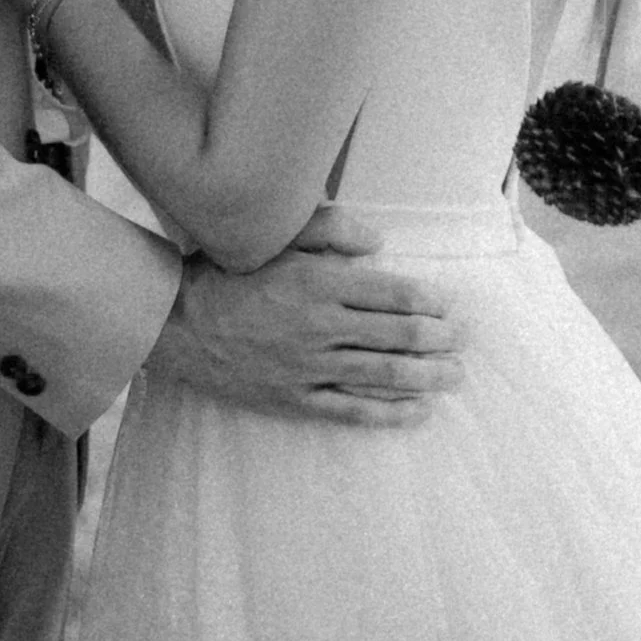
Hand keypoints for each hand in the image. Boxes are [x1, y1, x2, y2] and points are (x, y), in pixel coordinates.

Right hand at [146, 203, 460, 425]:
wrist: (177, 324)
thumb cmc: (227, 272)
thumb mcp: (275, 236)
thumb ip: (329, 228)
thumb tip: (378, 242)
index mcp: (320, 282)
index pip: (392, 292)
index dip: (429, 301)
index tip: (450, 306)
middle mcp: (322, 326)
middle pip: (397, 335)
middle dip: (438, 339)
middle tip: (463, 340)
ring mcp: (310, 367)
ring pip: (383, 374)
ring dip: (426, 376)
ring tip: (454, 375)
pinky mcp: (296, 398)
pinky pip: (353, 410)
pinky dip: (389, 412)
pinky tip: (418, 411)